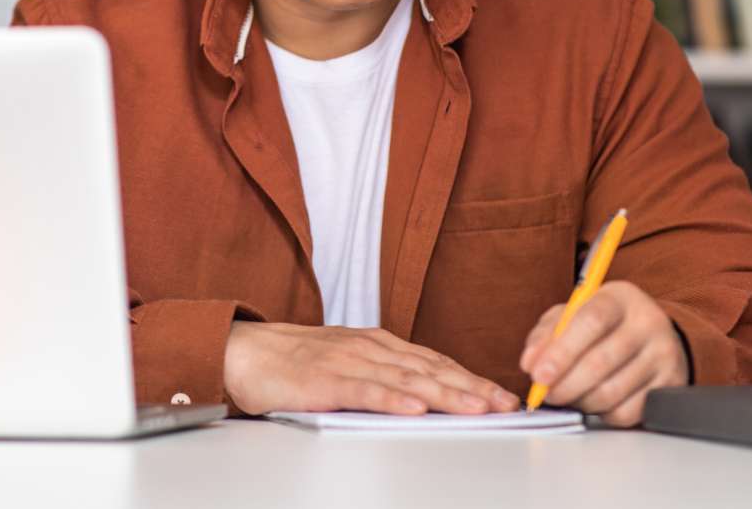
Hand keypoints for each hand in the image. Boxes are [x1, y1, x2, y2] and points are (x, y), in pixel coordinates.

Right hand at [223, 322, 520, 416]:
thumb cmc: (296, 364)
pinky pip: (366, 390)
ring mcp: (349, 361)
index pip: (435, 362)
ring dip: (445, 394)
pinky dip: (393, 398)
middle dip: (472, 387)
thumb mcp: (349, 365)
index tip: (502, 395)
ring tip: (476, 408)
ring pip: (406, 378)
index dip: (471, 378)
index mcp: (378, 344)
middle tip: (504, 403)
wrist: (247, 353)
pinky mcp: (326, 379)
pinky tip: (415, 408)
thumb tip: (424, 400)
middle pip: (430, 369)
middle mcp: (370, 348)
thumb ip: (383, 377)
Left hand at [519, 281, 687, 427]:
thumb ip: (547, 334)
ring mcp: (664, 355)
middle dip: (564, 385)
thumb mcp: (573, 314)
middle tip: (546, 393)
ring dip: (580, 401)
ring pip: (611, 392)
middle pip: (600, 362)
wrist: (652, 334)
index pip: (591, 322)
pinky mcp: (671, 385)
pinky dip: (603, 414)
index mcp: (620, 298)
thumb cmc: (603, 324)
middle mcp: (648, 323)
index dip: (561, 351)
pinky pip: (628, 413)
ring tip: (569, 395)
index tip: (538, 374)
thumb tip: (530, 363)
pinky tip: (595, 401)